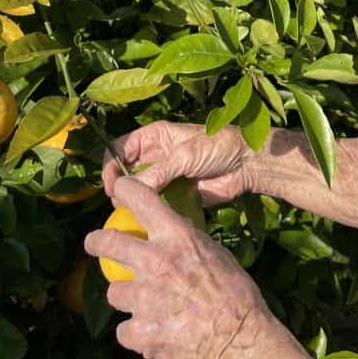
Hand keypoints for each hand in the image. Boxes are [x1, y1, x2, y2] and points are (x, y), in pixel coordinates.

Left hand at [84, 177, 312, 358]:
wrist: (240, 339)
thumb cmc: (235, 294)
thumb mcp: (215, 255)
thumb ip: (188, 243)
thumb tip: (173, 234)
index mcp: (178, 237)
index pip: (143, 200)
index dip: (126, 190)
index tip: (119, 189)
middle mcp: (156, 261)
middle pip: (109, 243)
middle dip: (96, 241)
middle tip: (93, 242)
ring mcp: (144, 298)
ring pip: (115, 292)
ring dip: (128, 297)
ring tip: (145, 304)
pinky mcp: (141, 332)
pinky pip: (125, 329)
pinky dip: (136, 331)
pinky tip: (152, 332)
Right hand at [102, 120, 254, 204]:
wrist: (247, 164)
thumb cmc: (217, 148)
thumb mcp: (184, 156)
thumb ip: (157, 173)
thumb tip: (127, 191)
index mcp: (155, 136)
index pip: (120, 147)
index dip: (110, 165)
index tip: (112, 185)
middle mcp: (156, 155)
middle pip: (124, 170)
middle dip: (117, 186)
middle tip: (118, 204)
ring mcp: (165, 175)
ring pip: (137, 189)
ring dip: (130, 202)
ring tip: (128, 215)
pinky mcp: (175, 194)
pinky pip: (154, 203)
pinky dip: (147, 211)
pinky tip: (144, 222)